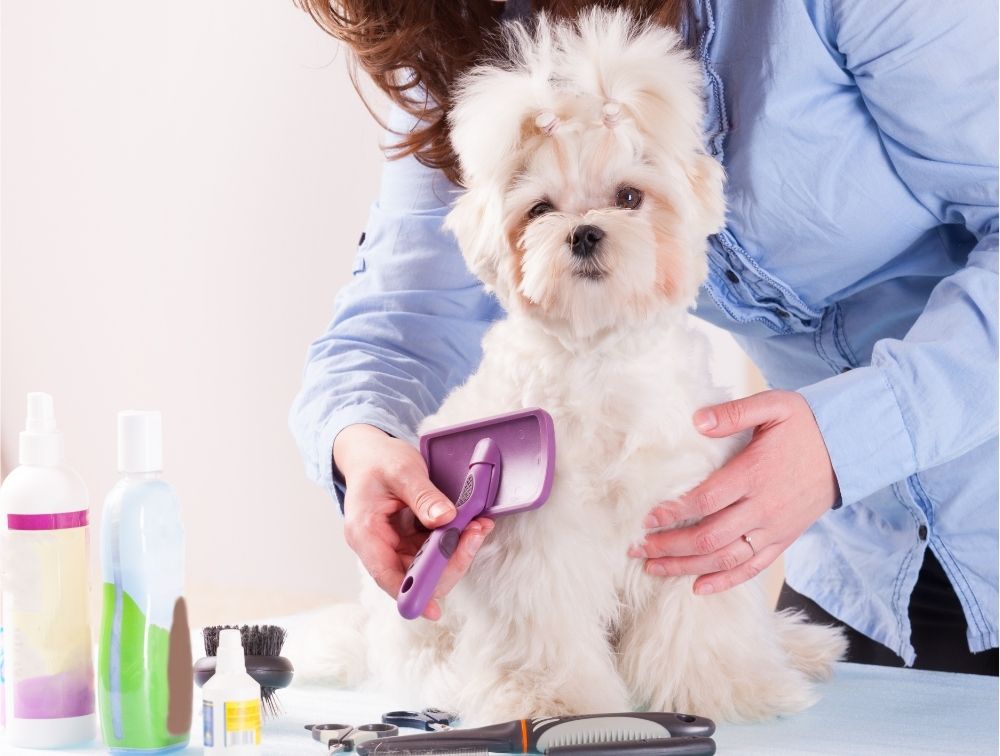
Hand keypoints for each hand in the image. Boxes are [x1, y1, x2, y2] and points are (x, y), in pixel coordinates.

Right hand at [334, 423, 493, 619]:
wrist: (370, 453)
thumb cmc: (378, 462)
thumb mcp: (402, 471)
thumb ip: (424, 496)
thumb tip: (447, 519)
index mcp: (364, 533)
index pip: (386, 575)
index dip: (412, 593)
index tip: (434, 609)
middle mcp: (378, 546)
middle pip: (413, 575)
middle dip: (448, 563)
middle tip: (475, 535)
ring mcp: (394, 545)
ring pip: (428, 566)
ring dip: (457, 552)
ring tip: (479, 526)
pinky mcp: (409, 541)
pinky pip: (434, 551)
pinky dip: (455, 541)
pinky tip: (472, 525)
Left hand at [629, 390, 838, 594]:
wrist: (848, 450)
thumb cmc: (804, 425)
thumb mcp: (773, 406)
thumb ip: (733, 413)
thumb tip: (696, 421)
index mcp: (754, 474)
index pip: (705, 501)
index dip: (673, 513)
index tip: (646, 519)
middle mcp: (762, 508)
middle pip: (709, 537)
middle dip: (669, 546)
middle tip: (635, 548)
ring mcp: (773, 529)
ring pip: (725, 559)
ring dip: (686, 567)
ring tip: (653, 568)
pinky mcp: (782, 541)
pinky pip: (751, 568)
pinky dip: (724, 581)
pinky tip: (696, 588)